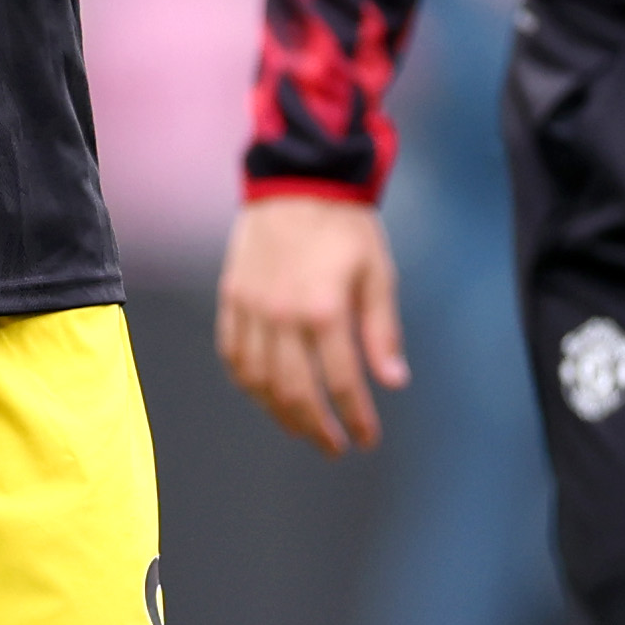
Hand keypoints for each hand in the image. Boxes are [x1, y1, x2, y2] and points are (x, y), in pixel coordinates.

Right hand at [216, 195, 408, 454]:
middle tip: (334, 446)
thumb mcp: (378, 274)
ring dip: (280, 413)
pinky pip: (232, 352)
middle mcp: (282, 316)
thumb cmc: (344, 225)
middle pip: (296, 392)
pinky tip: (262, 393)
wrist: (296, 178)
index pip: (342, 383)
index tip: (367, 438)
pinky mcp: (231, 297)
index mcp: (325, 310)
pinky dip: (246, 381)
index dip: (356, 418)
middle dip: (317, 428)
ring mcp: (251, 308)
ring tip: (300, 428)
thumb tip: (393, 381)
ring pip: (259, 380)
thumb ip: (382, 332)